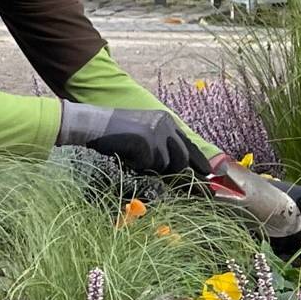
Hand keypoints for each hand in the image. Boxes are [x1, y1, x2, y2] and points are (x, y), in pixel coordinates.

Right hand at [58, 103, 211, 176]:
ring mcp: (155, 132)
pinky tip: (126, 155)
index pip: (189, 145)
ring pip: (164, 165)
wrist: (92, 124)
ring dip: (149, 167)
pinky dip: (136, 165)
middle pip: (181, 159)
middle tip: (165, 177)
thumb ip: (163, 147)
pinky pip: (147, 165)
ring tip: (134, 156)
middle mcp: (165, 125)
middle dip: (174, 172)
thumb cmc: (116, 134)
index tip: (209, 174)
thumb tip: (182, 169)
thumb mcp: (145, 135)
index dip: (200, 162)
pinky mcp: (144, 141)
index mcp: (167, 122)